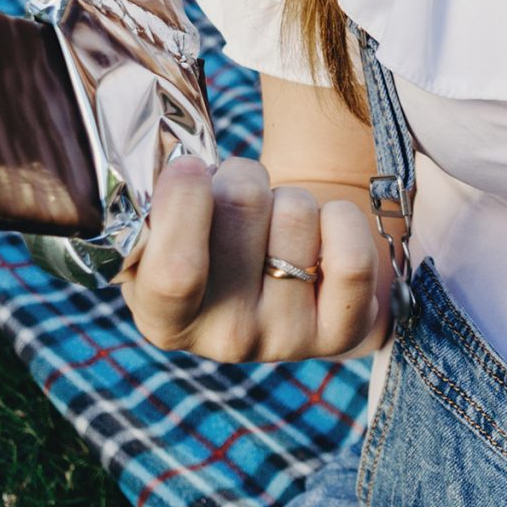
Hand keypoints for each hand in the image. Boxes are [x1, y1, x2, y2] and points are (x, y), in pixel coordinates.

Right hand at [115, 152, 390, 362]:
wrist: (279, 271)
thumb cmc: (213, 238)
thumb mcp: (163, 231)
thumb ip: (154, 206)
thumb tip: (178, 165)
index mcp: (164, 319)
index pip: (175, 272)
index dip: (184, 201)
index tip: (190, 166)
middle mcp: (225, 340)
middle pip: (242, 206)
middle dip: (241, 177)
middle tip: (238, 196)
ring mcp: (286, 340)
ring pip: (298, 212)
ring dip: (289, 197)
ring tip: (276, 221)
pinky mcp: (342, 332)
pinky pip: (352, 257)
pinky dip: (342, 218)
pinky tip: (324, 228)